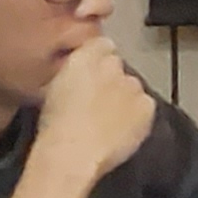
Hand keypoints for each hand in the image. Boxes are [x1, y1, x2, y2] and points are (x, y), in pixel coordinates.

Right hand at [25, 38, 158, 186]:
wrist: (73, 152)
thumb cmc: (54, 127)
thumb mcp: (52, 92)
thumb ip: (72, 75)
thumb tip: (81, 77)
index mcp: (82, 58)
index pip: (100, 45)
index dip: (96, 62)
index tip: (91, 77)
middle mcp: (111, 64)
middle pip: (117, 67)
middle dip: (110, 81)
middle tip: (96, 104)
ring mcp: (132, 85)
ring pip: (132, 87)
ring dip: (124, 98)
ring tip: (107, 121)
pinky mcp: (146, 105)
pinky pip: (145, 105)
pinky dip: (137, 114)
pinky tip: (121, 129)